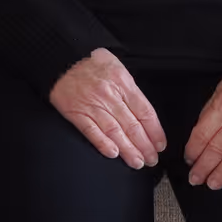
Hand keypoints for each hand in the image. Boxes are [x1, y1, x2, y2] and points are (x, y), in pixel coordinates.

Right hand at [49, 48, 166, 168]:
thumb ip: (130, 88)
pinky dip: (103, 144)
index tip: (159, 144)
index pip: (144, 111)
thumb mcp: (117, 67)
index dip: (154, 131)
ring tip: (137, 162)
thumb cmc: (90, 63)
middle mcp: (109, 95)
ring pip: (114, 131)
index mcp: (122, 82)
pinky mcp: (76, 113)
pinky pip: (92, 131)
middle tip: (151, 159)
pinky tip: (113, 153)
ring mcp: (92, 105)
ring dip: (128, 150)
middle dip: (144, 145)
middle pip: (132, 125)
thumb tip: (144, 112)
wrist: (61, 59)